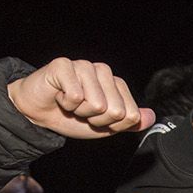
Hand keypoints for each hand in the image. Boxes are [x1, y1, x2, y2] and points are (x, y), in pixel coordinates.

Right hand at [7, 58, 151, 138]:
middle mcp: (103, 71)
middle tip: (80, 111)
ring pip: (96, 104)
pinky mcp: (64, 65)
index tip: (96, 119)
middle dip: (95, 119)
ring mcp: (84, 65)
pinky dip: (65, 104)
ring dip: (79, 112)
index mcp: (116, 84)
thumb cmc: (72, 117)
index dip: (111, 125)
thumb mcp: (106, 126)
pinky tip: (59, 96)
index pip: (130, 115)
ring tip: (70, 103)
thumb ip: (130, 122)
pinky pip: (75, 95)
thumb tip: (151, 117)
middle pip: (115, 111)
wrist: (40, 115)